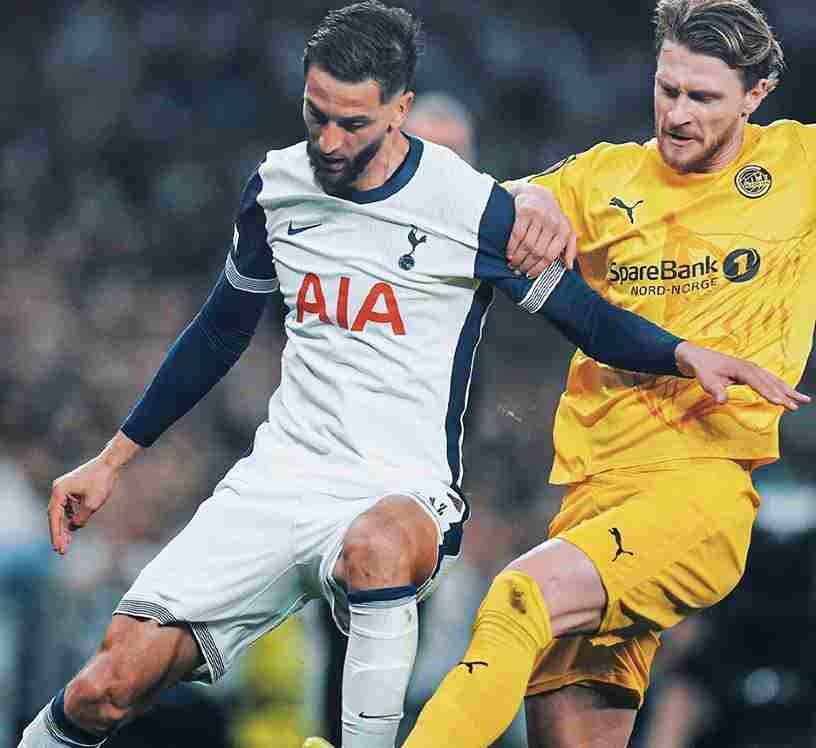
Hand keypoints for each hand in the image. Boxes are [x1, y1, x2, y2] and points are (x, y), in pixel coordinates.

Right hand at [48, 431, 139, 554]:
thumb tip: (73, 528)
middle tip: (61, 550)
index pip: (54, 517)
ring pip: (61, 512)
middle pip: (55, 516)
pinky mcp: (71, 489)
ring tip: (66, 544)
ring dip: (64, 527)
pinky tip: (72, 528)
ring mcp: (64, 489)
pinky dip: (70, 517)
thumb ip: (81, 518)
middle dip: (59, 533)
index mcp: (59, 491)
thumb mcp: (93, 504)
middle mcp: (58, 489)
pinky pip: (67, 507)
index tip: (58, 548)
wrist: (110, 463)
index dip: (56, 534)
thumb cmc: (102, 481)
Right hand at [505, 181, 576, 276]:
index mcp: (563, 230)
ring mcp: (539, 216)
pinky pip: (517, 234)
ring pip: (527, 245)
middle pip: (537, 252)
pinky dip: (512, 247)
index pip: (550, 255)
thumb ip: (570, 248)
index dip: (538, 268)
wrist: (536, 193)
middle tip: (519, 271)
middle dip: (526, 265)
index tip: (530, 275)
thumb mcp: (565, 229)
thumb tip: (569, 266)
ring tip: (513, 264)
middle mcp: (553, 222)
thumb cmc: (551, 216)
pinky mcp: (525, 210)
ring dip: (518, 258)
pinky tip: (509, 254)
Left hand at [674, 342, 810, 410]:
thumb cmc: (703, 369)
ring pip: (774, 380)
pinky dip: (781, 386)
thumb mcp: (705, 380)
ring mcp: (753, 369)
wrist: (700, 357)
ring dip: (788, 390)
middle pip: (770, 382)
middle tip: (796, 406)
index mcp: (741, 369)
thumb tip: (721, 400)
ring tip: (804, 400)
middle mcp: (750, 367)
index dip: (768, 392)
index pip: (758, 382)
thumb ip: (715, 390)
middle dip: (784, 394)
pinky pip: (770, 379)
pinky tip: (790, 394)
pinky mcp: (752, 372)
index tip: (779, 402)